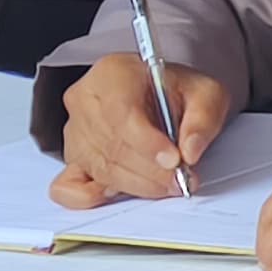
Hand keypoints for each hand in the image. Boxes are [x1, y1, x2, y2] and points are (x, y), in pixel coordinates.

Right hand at [50, 55, 232, 206]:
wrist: (155, 94)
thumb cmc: (173, 91)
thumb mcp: (204, 91)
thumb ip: (203, 118)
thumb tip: (190, 151)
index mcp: (112, 73)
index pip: (122, 112)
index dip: (148, 142)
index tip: (174, 159)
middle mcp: (85, 101)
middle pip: (112, 144)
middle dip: (151, 170)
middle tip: (181, 180)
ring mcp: (74, 131)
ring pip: (100, 167)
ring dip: (138, 184)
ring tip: (167, 185)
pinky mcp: (72, 158)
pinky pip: (68, 186)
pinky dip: (91, 197)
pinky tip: (119, 193)